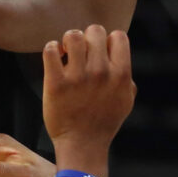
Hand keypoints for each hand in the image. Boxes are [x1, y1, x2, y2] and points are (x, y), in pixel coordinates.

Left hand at [42, 26, 135, 149]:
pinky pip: (50, 49)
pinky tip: (55, 59)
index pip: (118, 36)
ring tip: (66, 53)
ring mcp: (78, 77)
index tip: (100, 55)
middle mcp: (101, 73)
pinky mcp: (56, 83)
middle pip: (95, 30)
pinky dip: (52, 49)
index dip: (108, 42)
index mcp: (121, 75)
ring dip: (68, 41)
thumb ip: (127, 78)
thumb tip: (120, 58)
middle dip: (87, 38)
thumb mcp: (126, 101)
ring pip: (72, 35)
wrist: (82, 145)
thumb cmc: (103, 123)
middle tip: (81, 54)